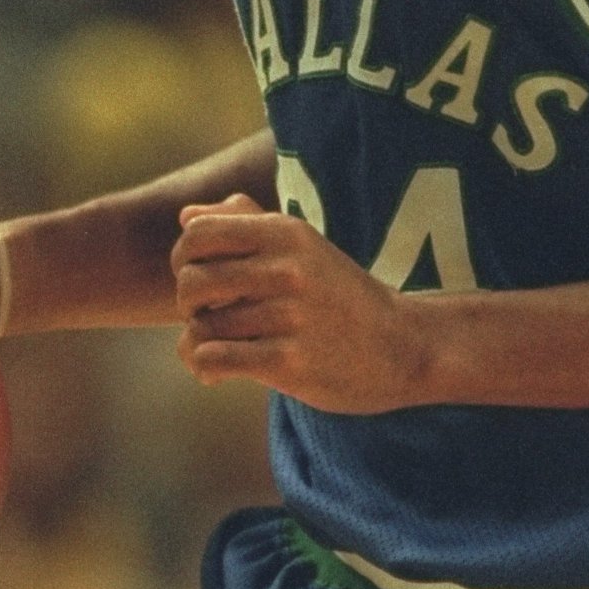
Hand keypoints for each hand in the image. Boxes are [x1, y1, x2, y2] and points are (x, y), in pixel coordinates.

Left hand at [173, 195, 426, 412]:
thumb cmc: (341, 297)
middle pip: (191, 281)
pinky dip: (205, 367)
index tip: (206, 279)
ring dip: (201, 341)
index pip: (197, 233)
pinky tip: (219, 372)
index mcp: (286, 233)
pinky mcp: (288, 363)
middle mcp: (287, 269)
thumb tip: (185, 216)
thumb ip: (245, 224)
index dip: (185, 258)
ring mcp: (289, 317)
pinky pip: (213, 359)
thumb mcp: (303, 246)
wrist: (404, 347)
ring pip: (201, 327)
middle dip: (189, 303)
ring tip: (222, 347)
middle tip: (208, 316)